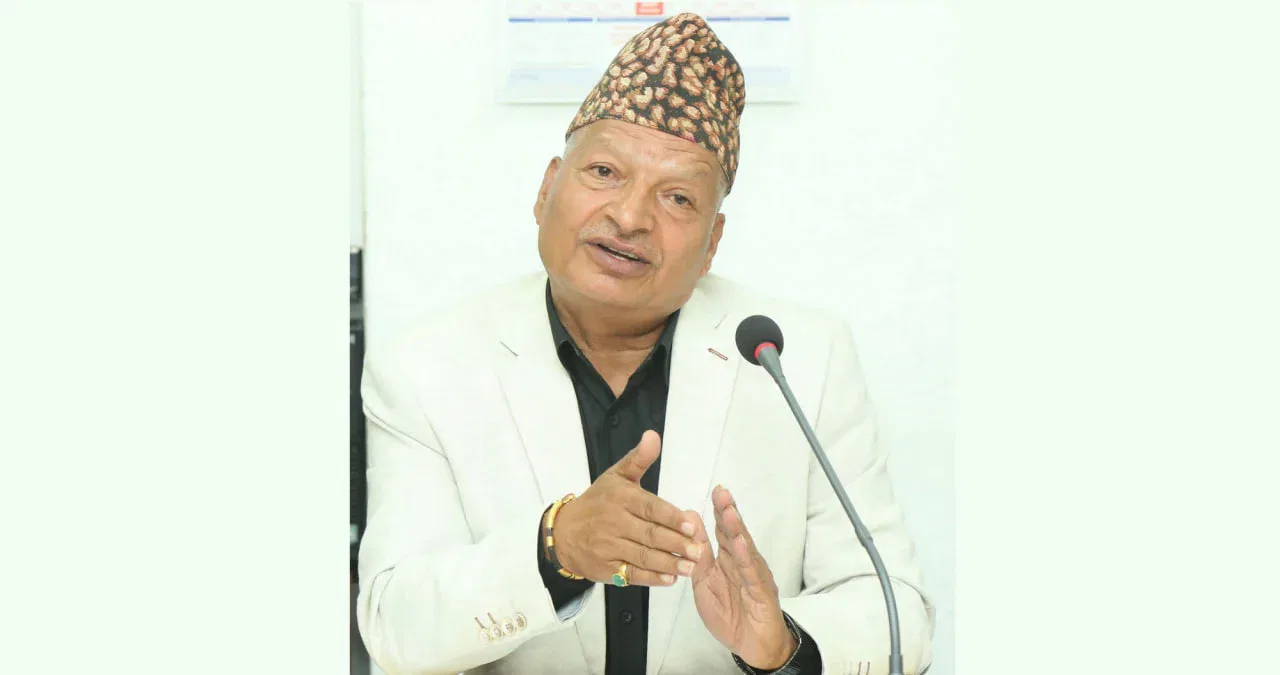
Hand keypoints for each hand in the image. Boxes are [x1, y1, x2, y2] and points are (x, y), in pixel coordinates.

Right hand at [553, 430, 703, 586]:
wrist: (565, 532)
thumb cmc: (597, 502)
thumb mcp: (616, 476)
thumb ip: (639, 458)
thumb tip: (654, 436)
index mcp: (620, 498)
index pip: (649, 508)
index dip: (671, 517)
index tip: (691, 524)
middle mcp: (614, 523)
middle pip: (649, 534)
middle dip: (675, 543)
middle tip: (698, 550)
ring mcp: (609, 547)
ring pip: (643, 556)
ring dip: (668, 563)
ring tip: (690, 567)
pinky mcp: (606, 568)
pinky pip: (632, 574)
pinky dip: (651, 578)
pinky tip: (669, 579)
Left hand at [688, 485, 796, 669]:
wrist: (753, 645)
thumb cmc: (730, 613)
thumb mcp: (705, 582)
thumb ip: (699, 554)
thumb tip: (691, 523)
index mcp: (728, 560)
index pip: (724, 530)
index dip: (720, 510)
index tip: (716, 490)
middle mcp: (743, 563)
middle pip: (735, 534)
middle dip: (728, 512)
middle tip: (721, 492)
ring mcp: (753, 576)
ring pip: (745, 550)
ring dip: (737, 530)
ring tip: (729, 512)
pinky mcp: (760, 593)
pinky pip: (751, 575)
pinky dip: (746, 560)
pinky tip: (741, 546)